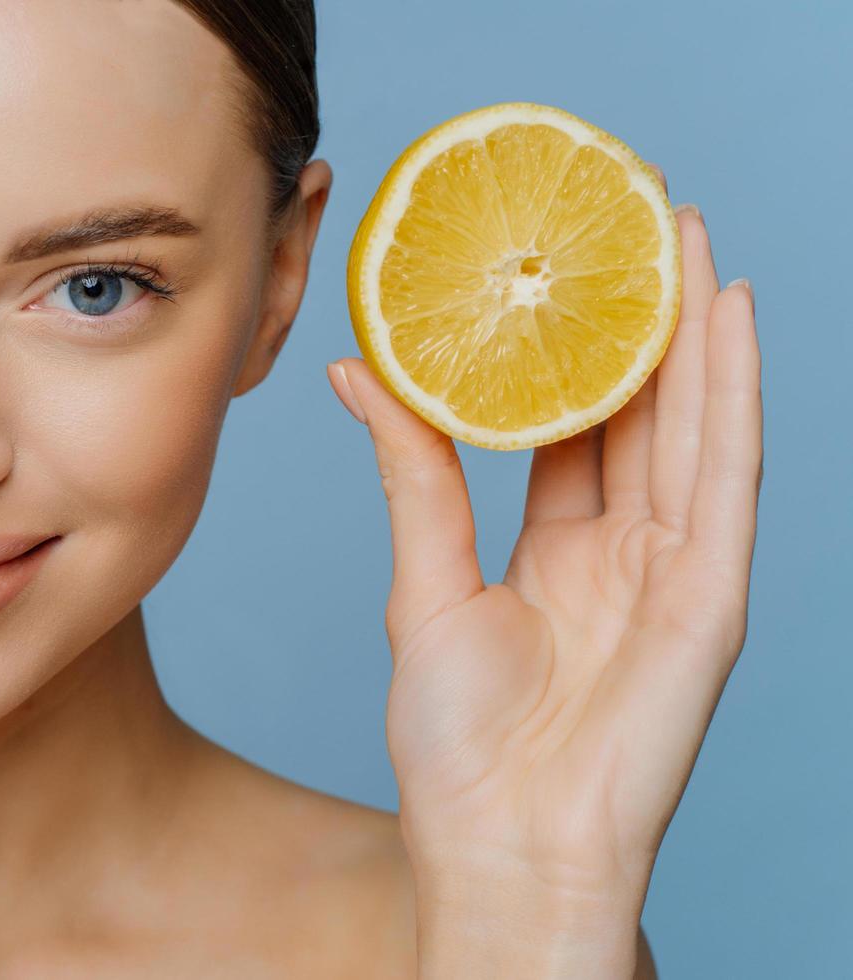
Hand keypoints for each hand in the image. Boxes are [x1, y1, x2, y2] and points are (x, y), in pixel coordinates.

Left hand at [327, 171, 759, 967]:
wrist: (502, 845)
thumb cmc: (459, 745)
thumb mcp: (425, 585)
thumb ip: (413, 475)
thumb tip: (357, 373)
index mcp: (558, 552)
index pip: (573, 428)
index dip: (569, 351)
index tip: (554, 272)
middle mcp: (625, 551)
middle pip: (642, 412)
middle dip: (640, 321)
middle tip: (630, 222)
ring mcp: (675, 570)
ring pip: (695, 426)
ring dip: (697, 331)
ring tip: (684, 235)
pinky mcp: (712, 597)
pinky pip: (730, 478)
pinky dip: (737, 394)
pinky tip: (731, 318)